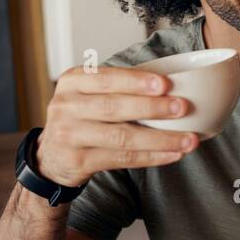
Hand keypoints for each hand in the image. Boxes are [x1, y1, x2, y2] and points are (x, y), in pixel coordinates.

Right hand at [36, 65, 200, 186]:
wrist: (52, 156)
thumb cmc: (82, 118)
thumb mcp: (88, 94)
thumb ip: (117, 87)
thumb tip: (171, 85)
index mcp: (72, 81)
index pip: (106, 78)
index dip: (137, 81)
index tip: (166, 84)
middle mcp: (66, 106)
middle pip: (114, 107)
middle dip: (152, 108)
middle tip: (182, 108)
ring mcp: (69, 135)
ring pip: (121, 137)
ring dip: (160, 138)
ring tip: (188, 139)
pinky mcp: (78, 161)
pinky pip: (121, 159)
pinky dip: (151, 157)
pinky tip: (172, 155)